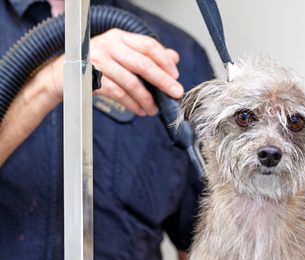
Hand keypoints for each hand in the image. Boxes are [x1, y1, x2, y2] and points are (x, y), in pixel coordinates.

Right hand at [44, 29, 184, 115]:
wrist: (63, 75)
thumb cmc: (97, 64)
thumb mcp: (121, 54)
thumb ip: (146, 55)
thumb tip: (173, 57)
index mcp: (119, 37)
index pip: (149, 45)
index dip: (165, 62)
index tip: (175, 76)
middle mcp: (109, 45)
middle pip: (143, 64)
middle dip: (162, 81)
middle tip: (175, 93)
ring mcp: (98, 61)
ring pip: (131, 82)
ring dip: (146, 98)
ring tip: (154, 109)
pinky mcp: (91, 78)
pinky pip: (118, 94)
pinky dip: (132, 104)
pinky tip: (140, 110)